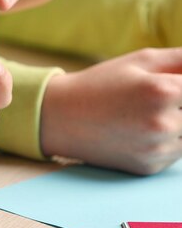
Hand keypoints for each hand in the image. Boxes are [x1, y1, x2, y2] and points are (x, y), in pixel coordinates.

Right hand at [41, 48, 181, 174]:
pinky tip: (142, 130)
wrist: (58, 117)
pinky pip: (178, 153)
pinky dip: (171, 141)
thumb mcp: (141, 60)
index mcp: (161, 91)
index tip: (179, 88)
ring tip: (151, 112)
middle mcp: (162, 123)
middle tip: (162, 100)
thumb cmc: (100, 84)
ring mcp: (156, 149)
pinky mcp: (149, 167)